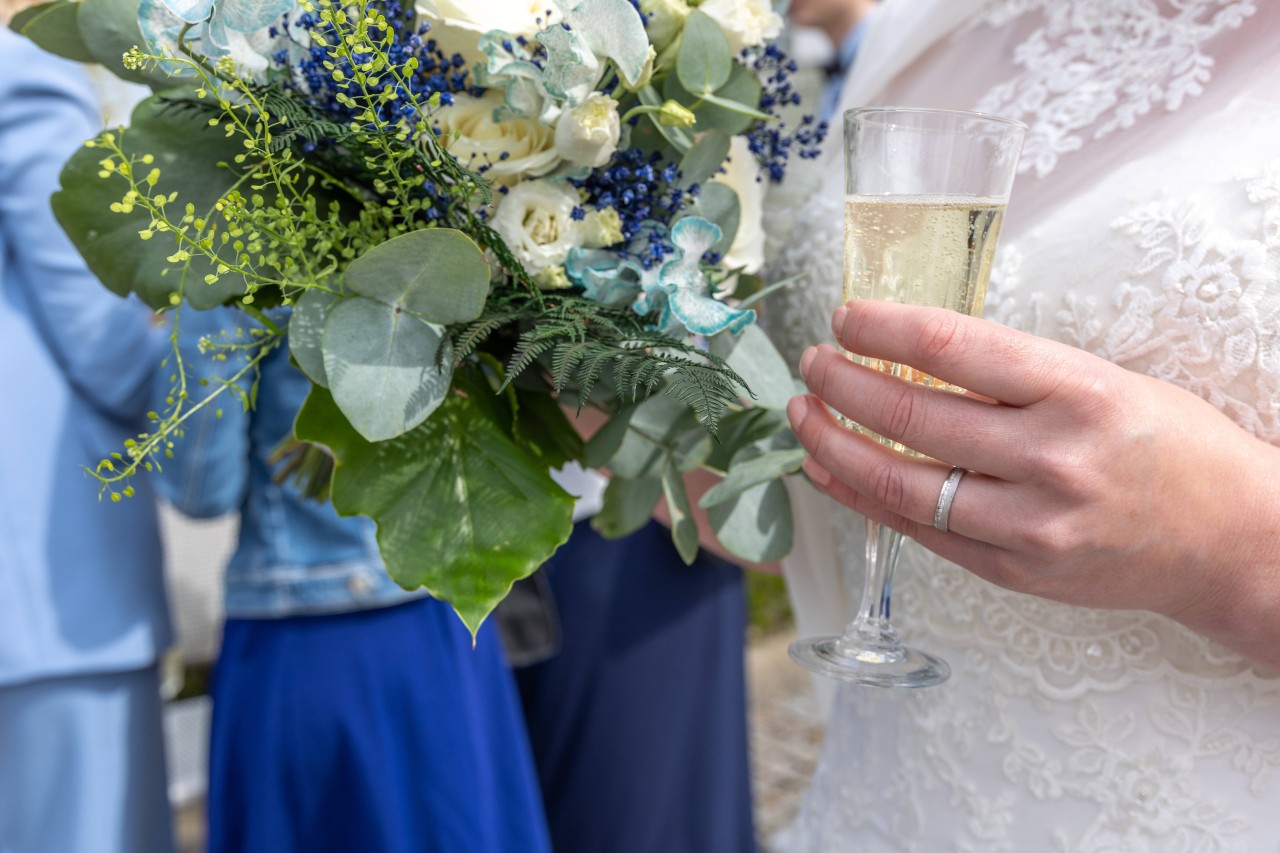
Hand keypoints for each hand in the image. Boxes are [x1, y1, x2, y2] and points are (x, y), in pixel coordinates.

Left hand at [787, 300, 1279, 667]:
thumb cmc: (1168, 446)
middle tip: (813, 361)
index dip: (884, 329)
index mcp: (1080, 393)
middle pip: (912, 418)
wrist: (1226, 541)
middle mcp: (1052, 460)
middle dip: (843, 383)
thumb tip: (908, 350)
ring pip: (900, 484)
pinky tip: (828, 470)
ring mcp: (1030, 525)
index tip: (846, 317)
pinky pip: (918, 532)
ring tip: (804, 413)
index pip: (955, 349)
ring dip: (834, 445)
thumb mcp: (1103, 381)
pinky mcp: (1013, 571)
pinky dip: (862, 497)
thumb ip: (1013, 375)